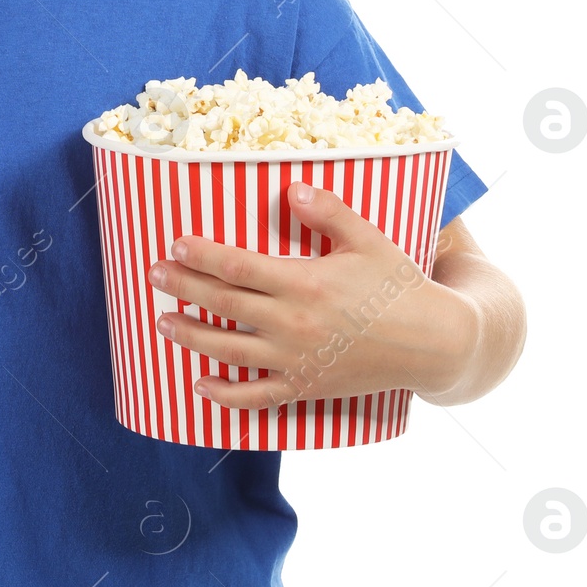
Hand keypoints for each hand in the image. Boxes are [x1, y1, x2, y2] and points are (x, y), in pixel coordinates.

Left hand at [147, 180, 478, 409]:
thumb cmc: (397, 286)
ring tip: (162, 322)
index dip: (202, 254)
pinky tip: (200, 384)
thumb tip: (290, 189)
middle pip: (223, 306)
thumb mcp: (368, 239)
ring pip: (229, 351)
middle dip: (183, 288)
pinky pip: (256, 397)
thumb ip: (328, 211)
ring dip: (190, 336)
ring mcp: (296, 361)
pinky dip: (224, 395)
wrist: (432, 344)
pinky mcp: (305, 389)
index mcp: (305, 283)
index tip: (175, 243)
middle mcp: (294, 325)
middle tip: (153, 274)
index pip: (238, 267)